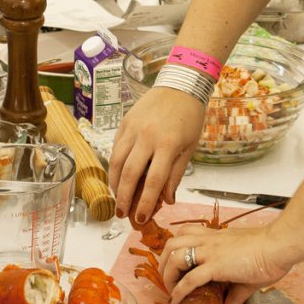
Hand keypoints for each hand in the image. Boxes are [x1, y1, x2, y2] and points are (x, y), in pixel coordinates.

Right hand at [109, 87, 203, 222]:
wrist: (181, 84)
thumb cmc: (190, 116)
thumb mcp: (190, 146)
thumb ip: (176, 174)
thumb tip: (167, 200)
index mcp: (168, 144)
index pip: (153, 181)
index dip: (146, 203)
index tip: (142, 219)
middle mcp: (147, 137)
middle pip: (129, 174)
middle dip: (123, 198)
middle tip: (122, 214)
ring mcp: (133, 128)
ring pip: (116, 162)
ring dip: (114, 184)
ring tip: (116, 199)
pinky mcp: (124, 121)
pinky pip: (115, 148)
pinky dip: (114, 166)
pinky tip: (116, 177)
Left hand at [159, 223, 294, 303]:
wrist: (278, 246)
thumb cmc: (268, 253)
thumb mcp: (247, 273)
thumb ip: (234, 293)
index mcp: (216, 237)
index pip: (186, 233)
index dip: (174, 249)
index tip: (174, 267)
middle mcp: (209, 241)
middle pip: (172, 242)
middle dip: (163, 262)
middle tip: (167, 279)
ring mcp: (211, 251)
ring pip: (174, 255)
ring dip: (167, 274)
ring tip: (170, 289)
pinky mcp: (216, 265)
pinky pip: (189, 278)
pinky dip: (179, 291)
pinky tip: (177, 301)